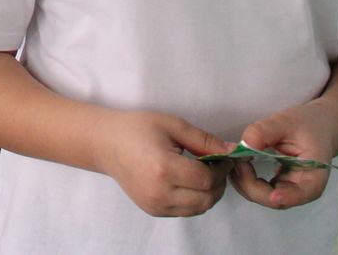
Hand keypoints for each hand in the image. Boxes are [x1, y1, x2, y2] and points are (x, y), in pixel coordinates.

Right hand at [89, 110, 231, 217]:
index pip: (207, 179)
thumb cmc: (137, 129)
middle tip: (218, 165)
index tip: (224, 157)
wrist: (106, 144)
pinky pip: (185, 211)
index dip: (222, 168)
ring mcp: (155, 205)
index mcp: (164, 168)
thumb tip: (231, 150)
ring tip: (204, 173)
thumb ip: (203, 140)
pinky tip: (190, 182)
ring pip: (198, 208)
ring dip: (209, 193)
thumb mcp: (172, 125)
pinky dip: (195, 199)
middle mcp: (159, 192)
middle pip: (206, 199)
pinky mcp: (153, 210)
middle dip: (219, 183)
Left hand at [227, 103, 337, 210]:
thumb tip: (242, 146)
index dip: (286, 197)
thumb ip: (264, 131)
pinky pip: (258, 189)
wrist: (318, 125)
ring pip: (262, 197)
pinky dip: (245, 179)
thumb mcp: (287, 121)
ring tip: (236, 158)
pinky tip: (239, 162)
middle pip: (274, 200)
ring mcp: (287, 189)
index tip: (273, 194)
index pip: (301, 194)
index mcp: (314, 177)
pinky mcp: (277, 184)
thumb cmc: (308, 123)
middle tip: (237, 159)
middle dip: (251, 183)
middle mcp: (300, 189)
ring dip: (244, 182)